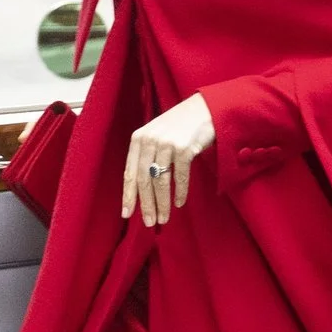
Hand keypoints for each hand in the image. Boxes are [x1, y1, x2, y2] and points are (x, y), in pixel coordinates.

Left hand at [121, 93, 215, 227]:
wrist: (205, 109)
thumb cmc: (180, 126)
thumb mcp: (157, 136)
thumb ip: (147, 156)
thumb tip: (142, 189)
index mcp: (138, 138)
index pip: (129, 172)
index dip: (128, 195)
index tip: (126, 214)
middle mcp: (150, 140)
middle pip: (143, 180)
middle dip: (146, 204)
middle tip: (149, 222)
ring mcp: (167, 144)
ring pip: (160, 181)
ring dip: (162, 203)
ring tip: (164, 218)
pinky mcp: (184, 148)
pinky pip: (180, 177)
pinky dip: (180, 193)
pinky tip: (179, 203)